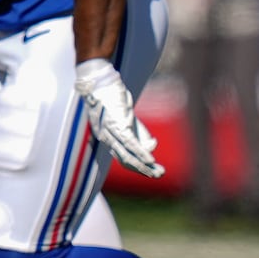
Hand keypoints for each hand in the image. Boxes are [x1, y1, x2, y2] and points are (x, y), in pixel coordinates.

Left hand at [75, 58, 163, 177]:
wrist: (99, 82)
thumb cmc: (112, 97)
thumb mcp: (125, 117)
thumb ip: (136, 132)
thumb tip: (151, 147)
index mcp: (106, 136)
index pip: (121, 157)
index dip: (137, 165)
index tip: (150, 171)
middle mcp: (105, 138)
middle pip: (125, 160)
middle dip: (143, 169)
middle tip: (159, 175)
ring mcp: (110, 132)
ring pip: (127, 154)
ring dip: (143, 165)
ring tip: (157, 172)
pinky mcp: (117, 125)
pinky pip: (130, 143)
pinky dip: (141, 153)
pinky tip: (151, 160)